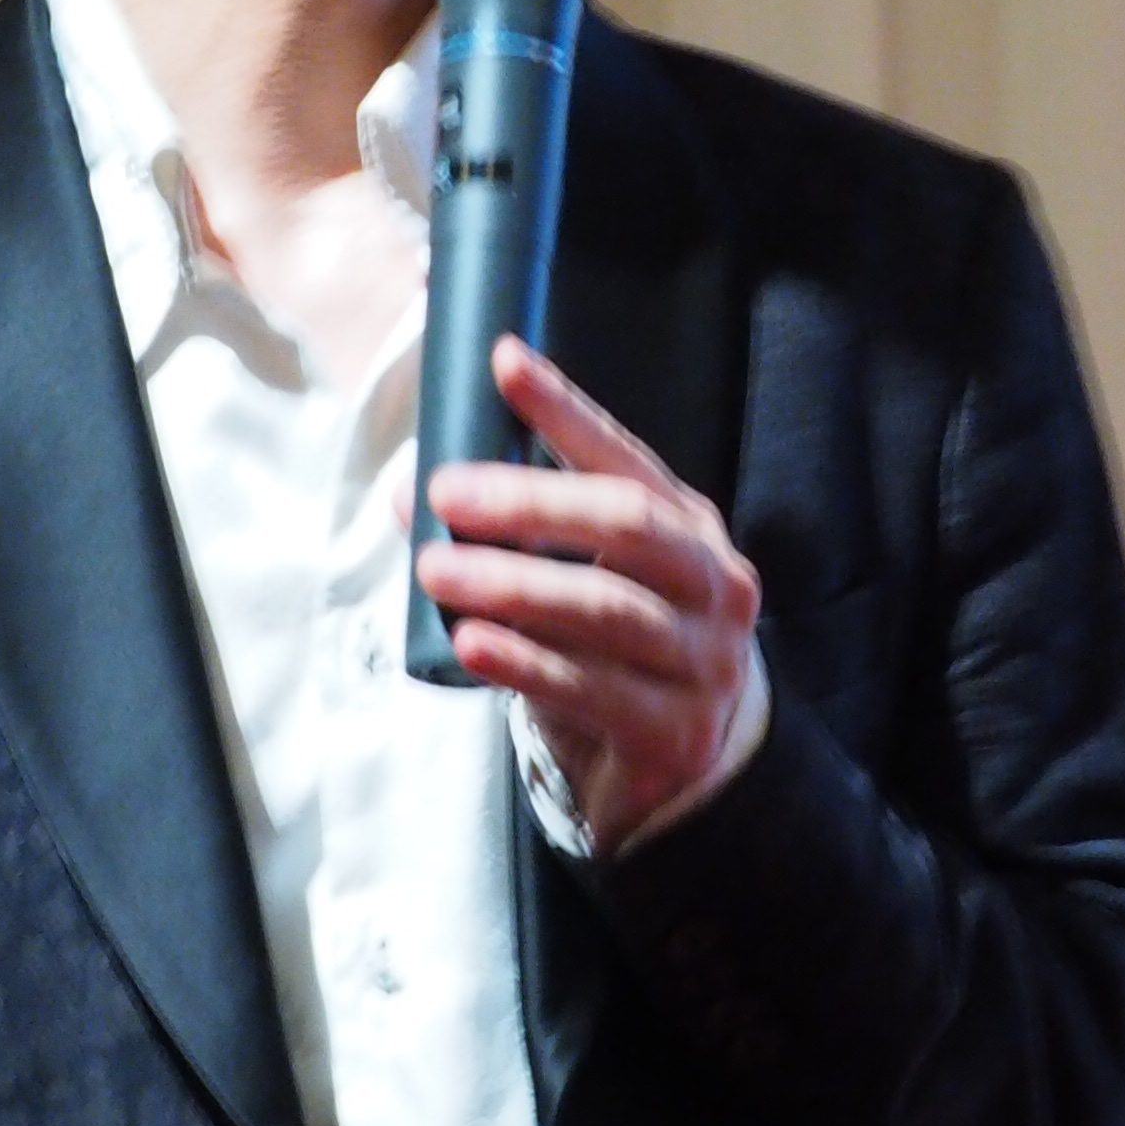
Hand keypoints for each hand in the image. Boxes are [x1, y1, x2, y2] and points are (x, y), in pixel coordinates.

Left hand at [416, 338, 765, 848]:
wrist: (680, 763)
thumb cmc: (616, 650)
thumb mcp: (579, 579)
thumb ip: (510, 537)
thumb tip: (409, 496)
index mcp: (691, 528)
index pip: (625, 457)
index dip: (565, 409)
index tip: (504, 362)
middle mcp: (714, 584)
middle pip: (628, 525)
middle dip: (532, 502)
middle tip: (444, 493)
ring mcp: (706, 661)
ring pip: (607, 610)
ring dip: (513, 586)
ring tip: (435, 570)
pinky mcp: (677, 732)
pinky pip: (594, 691)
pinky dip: (526, 664)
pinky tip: (471, 643)